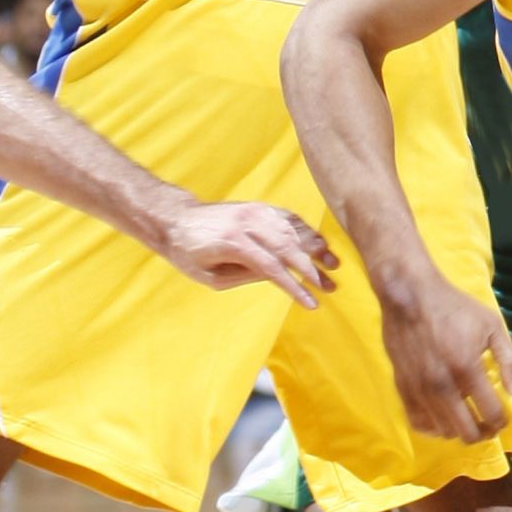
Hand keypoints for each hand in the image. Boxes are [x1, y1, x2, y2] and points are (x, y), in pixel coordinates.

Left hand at [157, 201, 339, 306]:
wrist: (177, 220)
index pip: (272, 267)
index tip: (312, 303)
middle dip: (312, 269)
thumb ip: (246, 275)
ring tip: (333, 264)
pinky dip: (306, 230)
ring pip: (293, 229)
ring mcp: (254, 211)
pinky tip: (319, 244)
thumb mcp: (212, 277)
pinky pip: (288, 217)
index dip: (295, 287)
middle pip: (288, 247)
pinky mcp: (258, 207)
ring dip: (316, 247)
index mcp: (232, 243)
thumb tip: (278, 275)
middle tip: (331, 287)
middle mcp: (247, 223)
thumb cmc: (190, 254)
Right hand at [379, 270, 511, 441]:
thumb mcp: (492, 324)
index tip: (503, 419)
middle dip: (483, 433)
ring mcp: (420, 389)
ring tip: (466, 420)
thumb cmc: (454, 307)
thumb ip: (508, 359)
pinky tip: (442, 419)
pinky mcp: (402, 388)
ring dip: (459, 430)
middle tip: (487, 425)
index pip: (492, 413)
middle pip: (467, 432)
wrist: (409, 294)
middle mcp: (443, 385)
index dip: (501, 422)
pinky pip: (418, 423)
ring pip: (443, 431)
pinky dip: (433, 427)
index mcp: (468, 368)